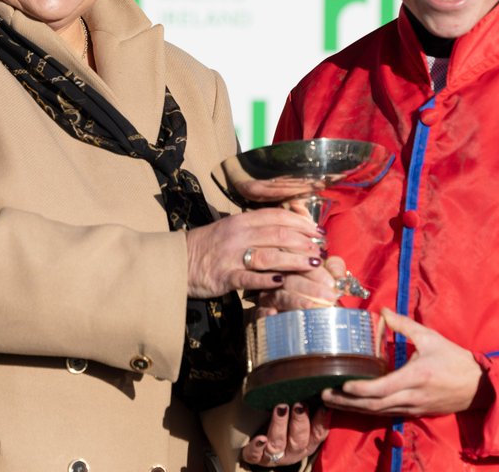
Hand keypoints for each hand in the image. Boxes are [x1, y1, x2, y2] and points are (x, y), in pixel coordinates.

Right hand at [186, 209, 323, 298]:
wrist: (178, 262)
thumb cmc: (207, 246)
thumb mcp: (230, 228)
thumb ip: (255, 226)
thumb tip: (285, 226)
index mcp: (240, 220)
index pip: (276, 216)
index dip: (301, 222)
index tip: (318, 230)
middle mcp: (238, 234)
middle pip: (278, 234)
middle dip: (304, 242)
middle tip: (320, 250)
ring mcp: (231, 256)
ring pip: (269, 255)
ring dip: (294, 260)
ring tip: (311, 265)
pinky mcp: (225, 276)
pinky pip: (250, 278)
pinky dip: (268, 280)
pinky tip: (283, 282)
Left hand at [241, 403, 329, 467]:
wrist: (253, 430)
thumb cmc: (282, 419)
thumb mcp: (295, 413)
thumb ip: (306, 406)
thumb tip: (318, 388)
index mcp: (305, 443)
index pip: (317, 435)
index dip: (321, 423)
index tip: (322, 408)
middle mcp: (291, 452)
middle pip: (298, 441)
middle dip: (300, 423)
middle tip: (299, 405)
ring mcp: (273, 456)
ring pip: (278, 445)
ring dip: (280, 426)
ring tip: (281, 409)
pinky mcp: (255, 457)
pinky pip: (255, 455)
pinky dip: (257, 447)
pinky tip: (260, 439)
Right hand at [256, 255, 347, 314]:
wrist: (312, 309)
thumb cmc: (320, 287)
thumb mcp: (329, 273)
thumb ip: (335, 268)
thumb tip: (338, 276)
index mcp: (293, 262)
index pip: (301, 263)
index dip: (316, 272)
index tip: (331, 283)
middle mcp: (278, 275)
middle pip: (290, 279)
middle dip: (311, 289)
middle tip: (329, 297)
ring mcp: (268, 292)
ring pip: (279, 295)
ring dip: (295, 301)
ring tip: (310, 307)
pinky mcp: (262, 310)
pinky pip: (261, 311)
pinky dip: (267, 313)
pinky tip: (274, 314)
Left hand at [321, 309, 481, 416]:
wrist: (478, 386)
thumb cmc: (454, 359)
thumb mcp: (430, 337)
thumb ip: (404, 325)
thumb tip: (382, 311)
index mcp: (416, 376)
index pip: (383, 388)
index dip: (361, 389)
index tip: (342, 384)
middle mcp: (412, 396)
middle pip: (375, 405)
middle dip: (348, 402)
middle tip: (324, 394)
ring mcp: (413, 407)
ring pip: (379, 412)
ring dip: (354, 408)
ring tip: (332, 401)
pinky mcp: (415, 412)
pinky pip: (388, 414)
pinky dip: (369, 410)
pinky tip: (355, 405)